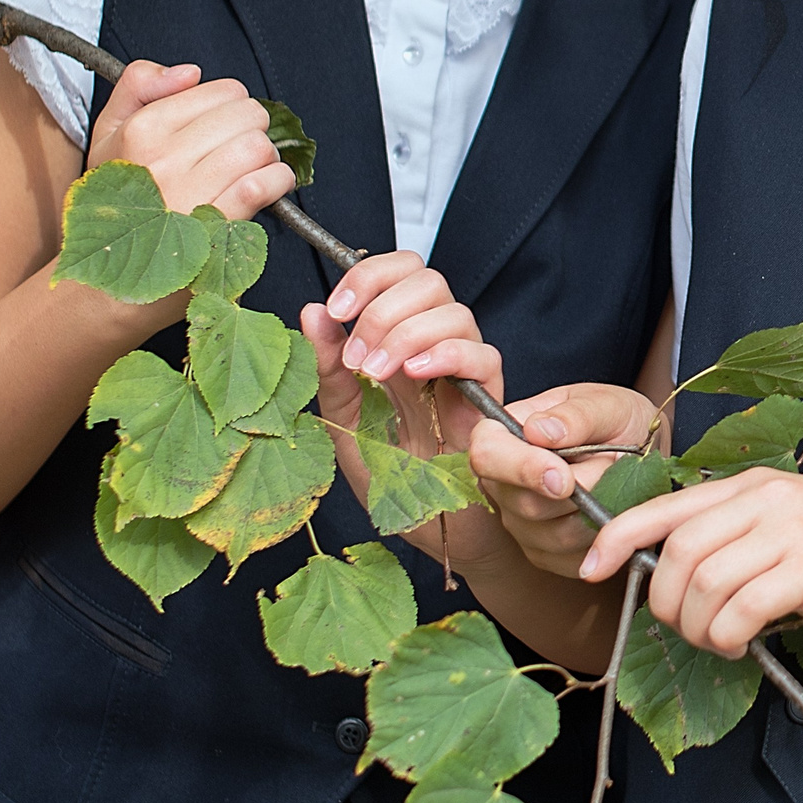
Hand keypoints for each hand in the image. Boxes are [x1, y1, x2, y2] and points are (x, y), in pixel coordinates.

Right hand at [73, 63, 295, 339]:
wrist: (107, 285)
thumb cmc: (114, 209)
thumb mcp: (107, 137)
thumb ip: (138, 87)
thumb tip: (190, 72)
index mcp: (141, 129)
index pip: (222, 91)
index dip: (231, 108)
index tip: (223, 128)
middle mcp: (164, 157)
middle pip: (247, 115)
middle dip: (253, 129)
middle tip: (240, 151)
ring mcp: (190, 192)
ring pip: (259, 146)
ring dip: (267, 158)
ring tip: (252, 171)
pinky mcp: (215, 226)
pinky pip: (264, 184)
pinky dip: (278, 182)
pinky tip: (268, 188)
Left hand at [302, 253, 509, 567]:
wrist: (430, 530)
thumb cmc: (392, 478)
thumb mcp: (343, 421)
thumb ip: (328, 368)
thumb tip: (312, 312)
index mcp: (399, 338)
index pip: (399, 272)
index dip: (370, 275)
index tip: (336, 309)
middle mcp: (435, 344)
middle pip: (429, 280)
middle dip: (384, 307)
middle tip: (357, 357)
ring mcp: (465, 369)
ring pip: (455, 312)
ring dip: (407, 333)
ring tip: (377, 375)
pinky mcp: (490, 399)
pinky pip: (484, 356)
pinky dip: (447, 355)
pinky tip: (414, 375)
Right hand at [468, 382, 661, 580]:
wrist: (641, 454)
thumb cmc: (617, 422)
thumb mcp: (607, 404)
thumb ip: (576, 415)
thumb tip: (538, 431)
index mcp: (506, 435)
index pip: (486, 454)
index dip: (521, 467)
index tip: (564, 476)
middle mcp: (503, 483)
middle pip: (524, 503)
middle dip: (579, 488)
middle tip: (612, 463)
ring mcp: (521, 523)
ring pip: (555, 535)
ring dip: (596, 509)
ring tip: (614, 480)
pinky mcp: (545, 554)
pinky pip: (574, 557)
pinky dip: (603, 535)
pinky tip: (612, 507)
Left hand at [577, 468, 802, 656]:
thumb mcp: (786, 524)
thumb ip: (735, 537)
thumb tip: (675, 576)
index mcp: (751, 485)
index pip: (664, 506)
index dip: (616, 538)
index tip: (590, 568)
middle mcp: (764, 499)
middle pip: (677, 551)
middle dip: (663, 601)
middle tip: (680, 627)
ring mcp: (788, 531)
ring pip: (703, 583)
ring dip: (695, 626)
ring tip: (715, 639)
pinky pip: (741, 610)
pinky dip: (727, 636)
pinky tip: (740, 644)